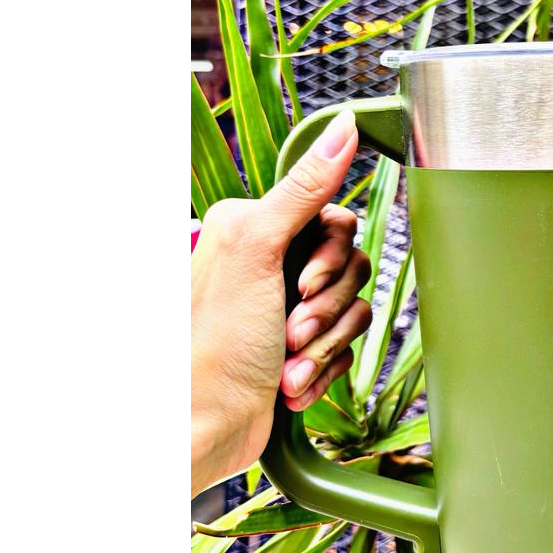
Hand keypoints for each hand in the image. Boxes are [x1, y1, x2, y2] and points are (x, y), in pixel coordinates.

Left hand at [190, 110, 373, 497]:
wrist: (200, 427)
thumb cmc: (213, 343)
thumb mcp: (258, 249)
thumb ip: (305, 187)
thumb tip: (344, 125)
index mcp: (254, 226)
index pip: (338, 221)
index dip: (333, 258)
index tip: (302, 284)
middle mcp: (270, 263)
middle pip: (352, 269)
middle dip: (327, 312)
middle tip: (289, 332)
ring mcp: (284, 309)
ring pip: (351, 313)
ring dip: (322, 350)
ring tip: (286, 369)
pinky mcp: (298, 350)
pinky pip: (344, 351)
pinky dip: (320, 373)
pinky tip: (289, 388)